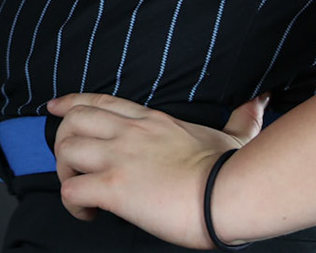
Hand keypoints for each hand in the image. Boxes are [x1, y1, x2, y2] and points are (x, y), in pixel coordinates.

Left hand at [44, 92, 267, 248]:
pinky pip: (72, 190)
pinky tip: (88, 213)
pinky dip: (72, 203)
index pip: (100, 102)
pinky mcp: (114, 187)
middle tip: (72, 167)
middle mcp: (128, 133)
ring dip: (64, 173)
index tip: (56, 107)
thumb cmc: (233, 169)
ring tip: (80, 190)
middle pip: (72, 120)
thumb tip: (259, 102)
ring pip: (65, 150)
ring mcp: (119, 157)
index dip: (71, 103)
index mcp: (151, 121)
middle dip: (63, 141)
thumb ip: (242, 118)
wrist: (231, 193)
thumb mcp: (236, 135)